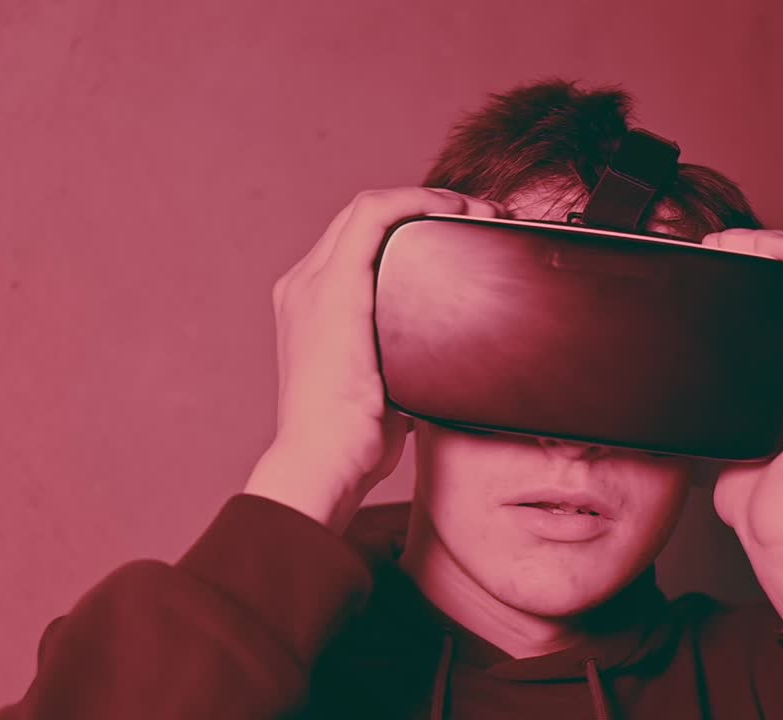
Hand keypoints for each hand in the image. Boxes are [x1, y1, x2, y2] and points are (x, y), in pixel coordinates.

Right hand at [245, 188, 504, 531]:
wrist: (322, 464)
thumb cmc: (353, 442)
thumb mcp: (384, 387)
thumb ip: (404, 358)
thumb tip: (450, 356)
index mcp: (311, 308)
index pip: (356, 244)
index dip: (406, 227)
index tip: (457, 238)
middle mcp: (304, 287)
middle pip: (363, 220)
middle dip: (422, 208)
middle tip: (479, 218)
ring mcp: (313, 284)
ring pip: (368, 209)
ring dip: (426, 200)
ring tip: (476, 211)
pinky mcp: (334, 289)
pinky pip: (374, 216)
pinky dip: (415, 202)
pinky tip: (453, 208)